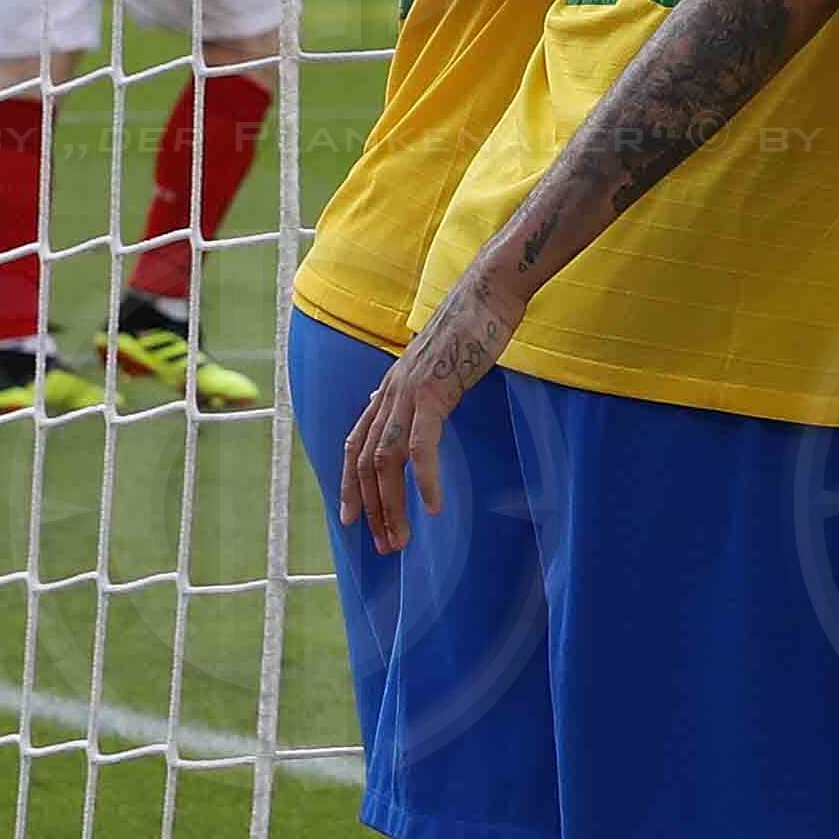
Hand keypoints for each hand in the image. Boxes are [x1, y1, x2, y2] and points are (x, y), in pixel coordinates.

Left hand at [338, 281, 514, 551]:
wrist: (488, 292)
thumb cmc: (471, 324)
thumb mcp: (436, 360)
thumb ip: (416, 385)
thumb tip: (394, 397)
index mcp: (390, 388)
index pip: (356, 444)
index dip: (350, 484)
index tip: (352, 520)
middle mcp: (390, 393)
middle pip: (365, 462)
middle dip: (371, 508)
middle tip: (384, 546)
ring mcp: (408, 392)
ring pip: (385, 461)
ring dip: (391, 505)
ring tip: (402, 539)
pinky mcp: (435, 391)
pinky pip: (422, 444)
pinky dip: (425, 478)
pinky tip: (434, 506)